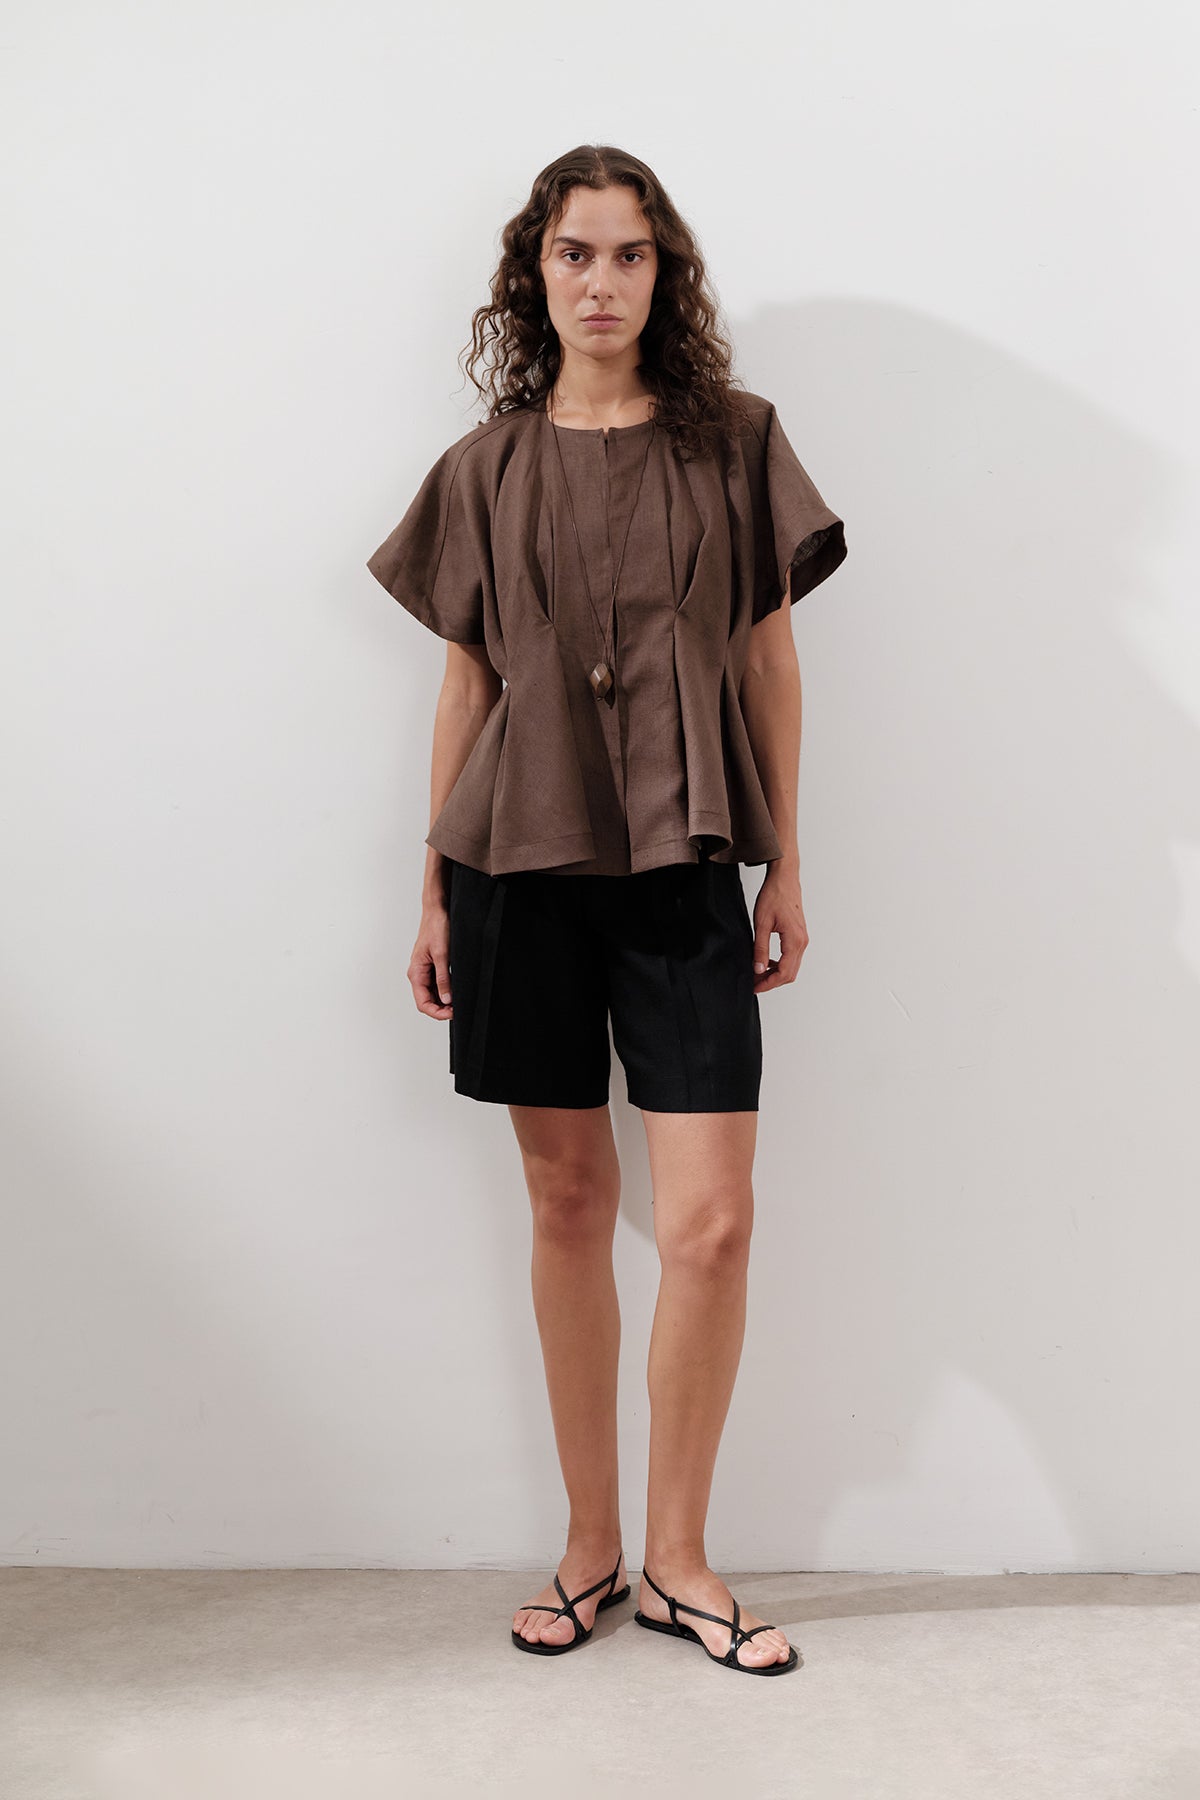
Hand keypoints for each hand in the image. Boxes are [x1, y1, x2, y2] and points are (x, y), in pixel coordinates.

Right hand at [409, 900, 452, 1018]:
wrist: (437, 910)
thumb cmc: (436, 927)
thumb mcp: (442, 955)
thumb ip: (443, 979)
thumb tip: (446, 999)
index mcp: (416, 972)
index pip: (423, 1003)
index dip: (437, 1012)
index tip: (452, 1013)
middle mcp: (418, 974)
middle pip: (427, 1001)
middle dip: (441, 1009)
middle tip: (458, 1010)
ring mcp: (425, 970)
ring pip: (432, 994)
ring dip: (444, 1001)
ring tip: (458, 1002)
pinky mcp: (432, 966)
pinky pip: (437, 984)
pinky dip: (446, 991)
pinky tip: (456, 991)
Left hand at [751, 864, 807, 993]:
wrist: (784, 879)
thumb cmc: (774, 896)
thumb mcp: (762, 923)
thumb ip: (760, 948)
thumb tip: (758, 969)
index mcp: (794, 940)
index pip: (783, 973)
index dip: (768, 983)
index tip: (754, 986)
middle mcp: (802, 942)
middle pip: (789, 974)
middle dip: (771, 982)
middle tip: (754, 982)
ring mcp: (802, 939)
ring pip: (792, 967)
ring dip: (776, 974)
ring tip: (757, 973)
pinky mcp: (799, 936)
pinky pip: (792, 957)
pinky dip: (780, 964)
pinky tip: (767, 961)